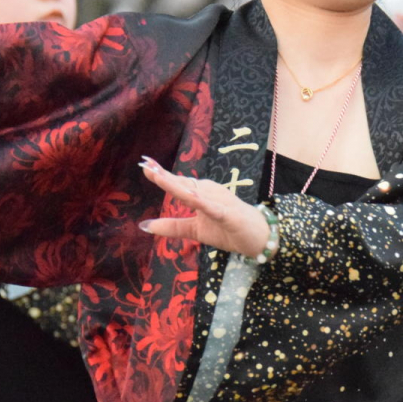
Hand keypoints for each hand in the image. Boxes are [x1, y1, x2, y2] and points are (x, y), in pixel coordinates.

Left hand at [137, 156, 270, 256]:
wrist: (259, 238)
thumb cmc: (227, 230)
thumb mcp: (194, 230)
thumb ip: (171, 226)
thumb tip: (143, 225)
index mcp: (201, 193)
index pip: (177, 182)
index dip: (160, 174)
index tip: (143, 164)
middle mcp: (209, 192)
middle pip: (183, 183)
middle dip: (164, 174)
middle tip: (145, 164)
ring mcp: (219, 202)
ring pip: (195, 193)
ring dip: (177, 185)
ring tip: (158, 176)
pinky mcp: (228, 215)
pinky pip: (213, 208)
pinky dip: (202, 203)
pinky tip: (191, 198)